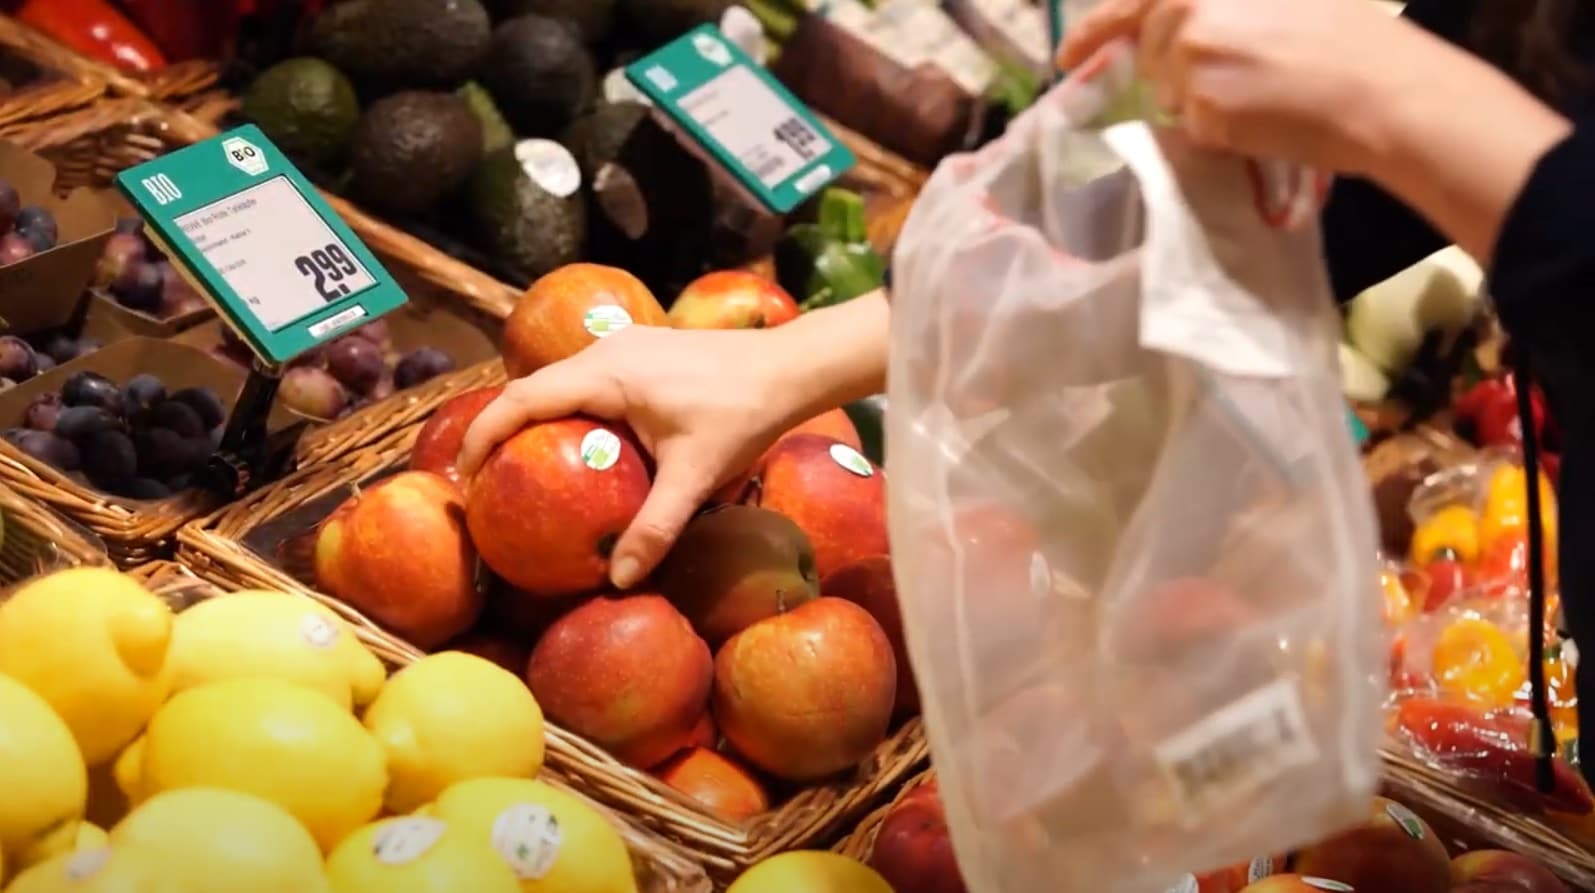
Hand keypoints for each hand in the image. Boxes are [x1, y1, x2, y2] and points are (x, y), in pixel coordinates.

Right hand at [457, 325, 799, 589]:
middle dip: (500, 428)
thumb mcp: (695, 476)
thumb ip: (655, 527)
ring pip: (559, 381)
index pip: (521, 400)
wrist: (788, 367)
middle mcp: (604, 351)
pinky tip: (574, 444)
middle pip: (531, 388)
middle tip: (484, 478)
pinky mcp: (641, 350)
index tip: (463, 471)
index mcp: (604, 375)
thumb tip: (618, 580)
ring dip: (534, 416)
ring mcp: (623, 345)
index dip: (483, 432)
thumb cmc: (742, 414)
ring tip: (519, 464)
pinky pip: (585, 378)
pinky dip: (566, 407)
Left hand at [1057, 0, 1415, 173]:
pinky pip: (1193, 126)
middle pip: (1151, 54)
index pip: (1129, 5)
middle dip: (1176, 72)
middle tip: (1234, 80)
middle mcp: (1188, 9)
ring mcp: (1190, 57)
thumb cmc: (1350, 38)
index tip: (1066, 56)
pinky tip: (1263, 117)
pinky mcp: (1200, 105)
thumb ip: (1220, 8)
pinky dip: (1220, 130)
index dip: (1092, 32)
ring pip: (1171, 93)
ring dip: (1201, 101)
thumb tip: (1171, 26)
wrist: (1383, 89)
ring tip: (1262, 94)